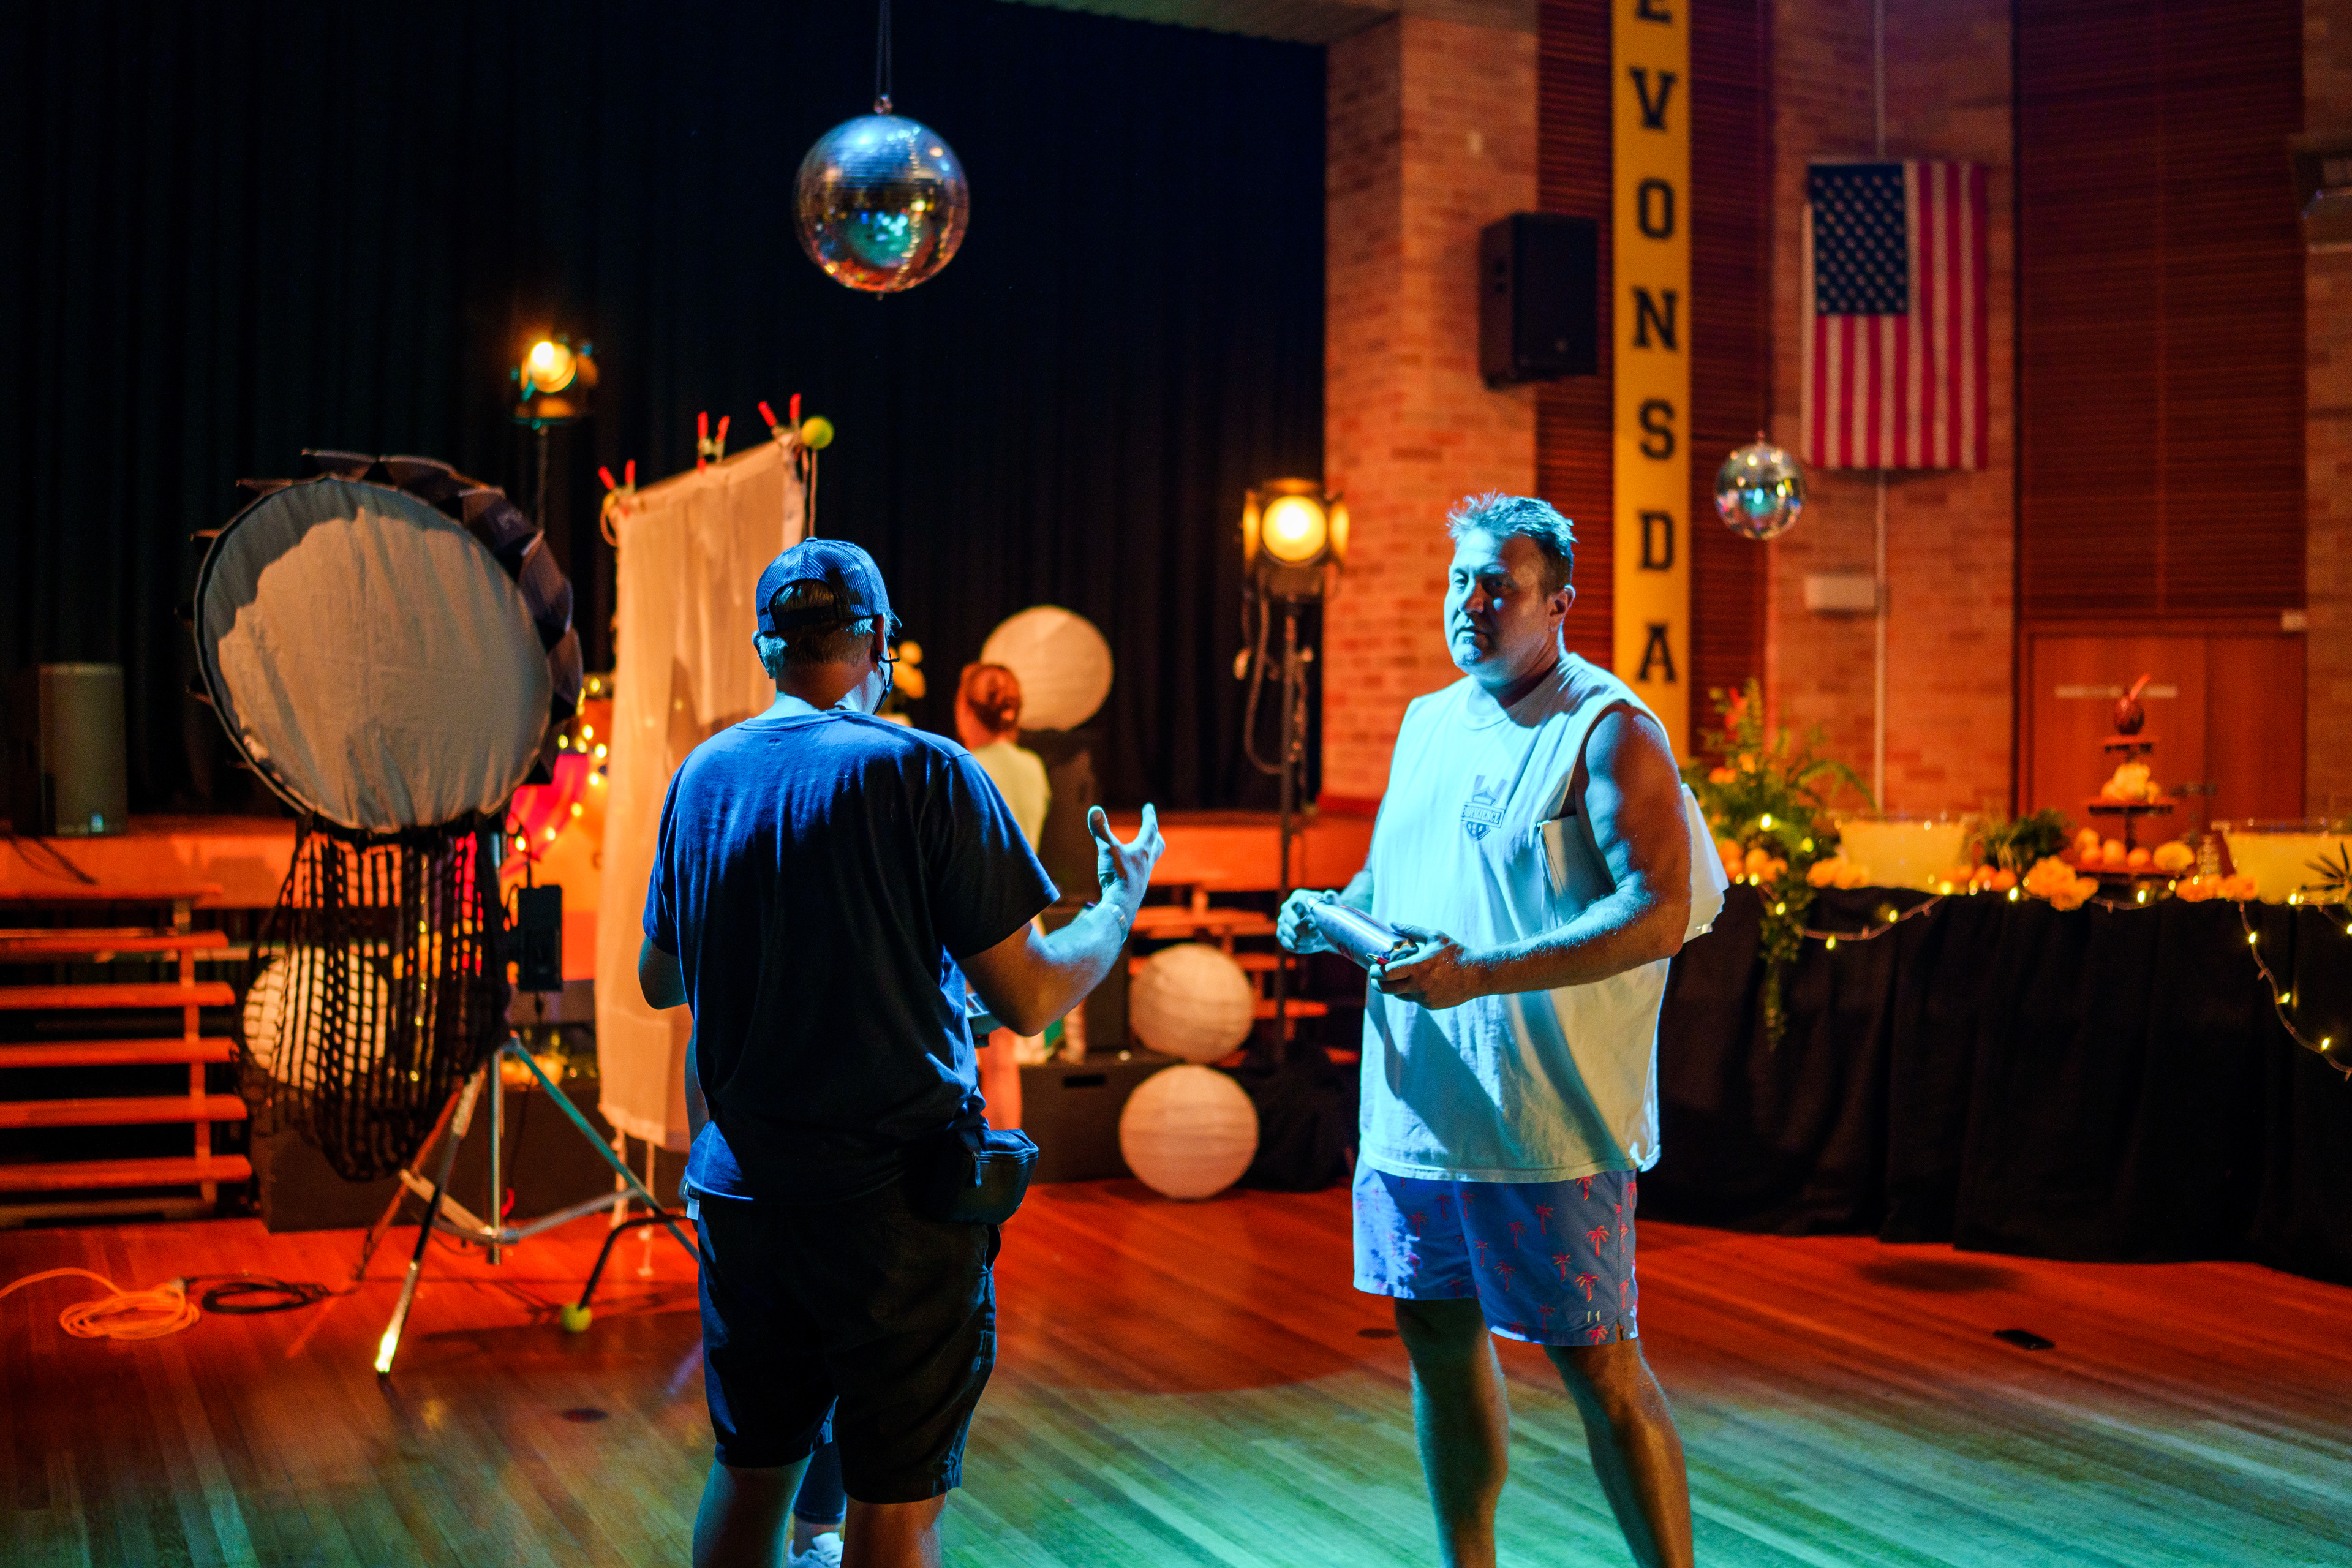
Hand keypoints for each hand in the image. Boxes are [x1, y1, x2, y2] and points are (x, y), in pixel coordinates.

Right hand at [1089, 805, 1163, 922]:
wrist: (1121, 904)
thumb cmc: (1117, 875)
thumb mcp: (1107, 849)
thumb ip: (1100, 830)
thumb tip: (1094, 810)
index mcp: (1143, 850)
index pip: (1150, 828)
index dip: (1149, 816)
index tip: (1148, 807)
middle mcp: (1147, 862)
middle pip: (1157, 845)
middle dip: (1155, 835)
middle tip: (1153, 829)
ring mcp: (1143, 876)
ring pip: (1150, 860)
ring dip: (1148, 851)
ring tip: (1141, 849)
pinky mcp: (1136, 887)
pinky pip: (1140, 873)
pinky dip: (1137, 866)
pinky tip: (1128, 870)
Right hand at [1279, 888, 1336, 954]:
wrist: (1323, 926)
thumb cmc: (1328, 913)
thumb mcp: (1333, 905)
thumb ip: (1333, 899)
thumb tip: (1329, 894)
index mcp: (1299, 897)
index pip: (1297, 902)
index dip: (1306, 913)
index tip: (1317, 924)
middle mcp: (1287, 907)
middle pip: (1287, 916)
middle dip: (1299, 928)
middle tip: (1315, 935)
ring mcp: (1282, 920)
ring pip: (1285, 929)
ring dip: (1299, 938)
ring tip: (1314, 942)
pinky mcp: (1281, 932)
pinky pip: (1283, 939)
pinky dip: (1291, 945)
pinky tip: (1300, 947)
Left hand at [1374, 923, 1489, 1009]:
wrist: (1477, 974)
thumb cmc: (1455, 952)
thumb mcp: (1434, 936)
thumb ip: (1411, 931)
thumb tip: (1392, 923)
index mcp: (1417, 967)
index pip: (1386, 974)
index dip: (1375, 972)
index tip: (1373, 967)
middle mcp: (1418, 985)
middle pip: (1386, 989)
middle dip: (1378, 983)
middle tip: (1377, 977)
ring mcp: (1424, 997)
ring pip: (1400, 995)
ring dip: (1396, 987)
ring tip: (1400, 976)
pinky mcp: (1430, 1005)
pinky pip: (1414, 999)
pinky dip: (1412, 991)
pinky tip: (1421, 982)